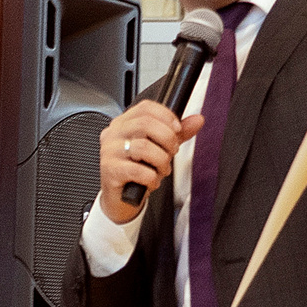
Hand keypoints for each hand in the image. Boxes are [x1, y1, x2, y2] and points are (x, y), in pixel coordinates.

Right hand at [98, 99, 202, 222]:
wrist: (122, 198)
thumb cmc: (137, 170)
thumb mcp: (159, 148)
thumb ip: (177, 133)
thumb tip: (197, 120)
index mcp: (123, 124)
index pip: (145, 108)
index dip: (166, 116)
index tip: (177, 129)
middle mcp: (113, 134)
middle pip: (145, 124)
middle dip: (167, 139)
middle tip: (172, 152)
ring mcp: (109, 152)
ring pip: (143, 147)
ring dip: (161, 160)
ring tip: (162, 169)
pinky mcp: (110, 170)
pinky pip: (139, 170)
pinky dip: (152, 178)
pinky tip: (151, 181)